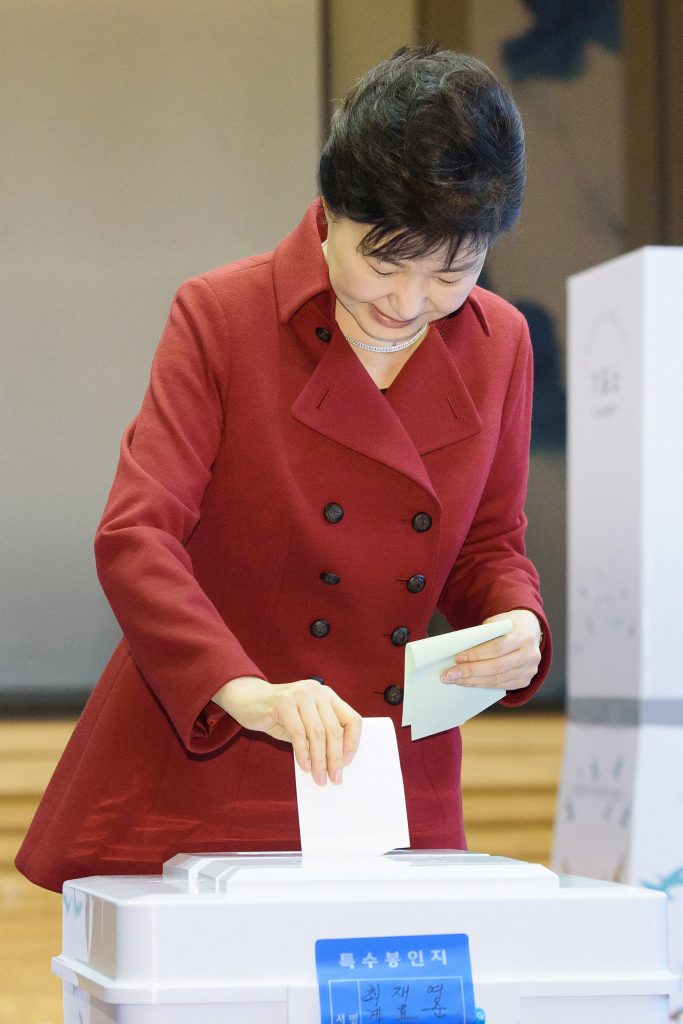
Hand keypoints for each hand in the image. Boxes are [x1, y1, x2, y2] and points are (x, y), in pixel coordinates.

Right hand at [211, 676, 361, 785]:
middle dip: (335, 758)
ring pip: (317, 733)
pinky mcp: (283, 701)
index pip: (352, 719)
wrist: (248, 700)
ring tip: (319, 778)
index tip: (347, 763)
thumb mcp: (304, 725)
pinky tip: (304, 766)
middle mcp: (317, 691)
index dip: (353, 742)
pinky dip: (303, 752)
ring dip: (319, 760)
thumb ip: (319, 737)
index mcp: (328, 696)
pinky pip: (298, 732)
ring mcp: (301, 694)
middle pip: (334, 729)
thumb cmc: (279, 715)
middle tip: (335, 778)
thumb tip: (335, 764)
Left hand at [440, 609, 541, 691]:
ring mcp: (529, 670)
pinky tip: (468, 682)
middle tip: (449, 674)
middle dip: (470, 671)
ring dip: (472, 681)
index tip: (457, 658)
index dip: (476, 655)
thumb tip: (459, 655)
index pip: (497, 648)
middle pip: (496, 667)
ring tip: (454, 680)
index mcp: (523, 636)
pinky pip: (500, 685)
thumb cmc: (507, 626)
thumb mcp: (496, 624)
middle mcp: (530, 655)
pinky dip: (482, 684)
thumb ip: (482, 637)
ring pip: (496, 679)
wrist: (529, 631)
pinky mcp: (525, 680)